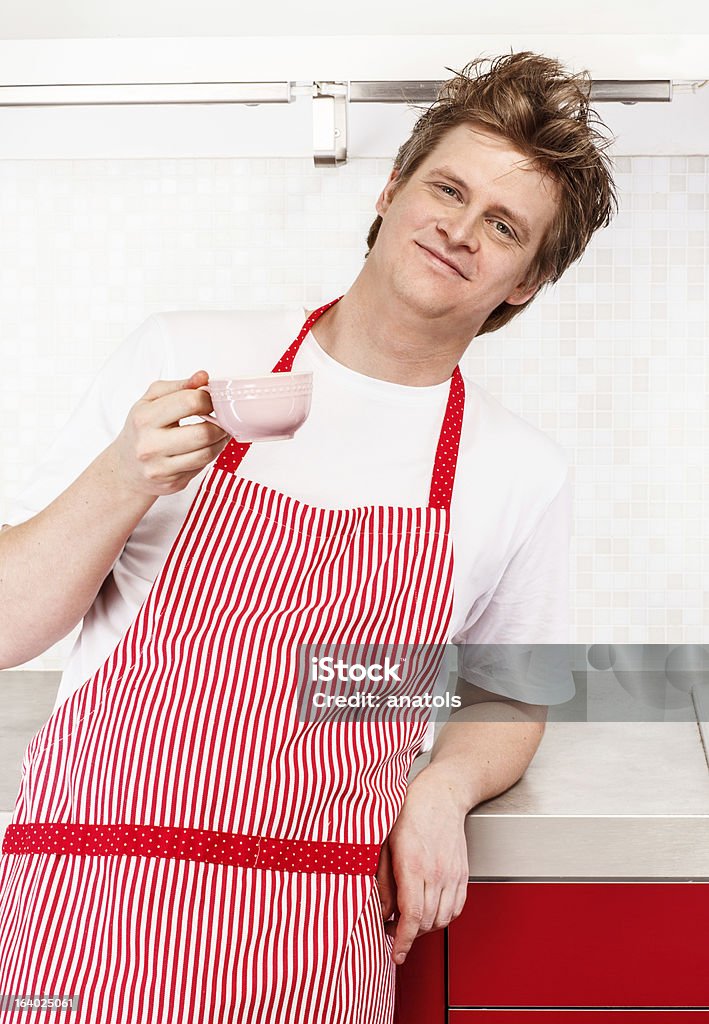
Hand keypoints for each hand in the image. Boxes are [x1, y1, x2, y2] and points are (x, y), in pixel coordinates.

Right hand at [110, 371, 228, 496]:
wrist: (126, 469)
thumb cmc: (140, 429)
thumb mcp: (150, 401)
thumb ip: (178, 386)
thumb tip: (203, 377)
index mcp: (144, 418)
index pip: (190, 402)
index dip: (208, 399)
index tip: (211, 400)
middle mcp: (150, 445)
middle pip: (203, 433)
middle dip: (219, 424)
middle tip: (221, 419)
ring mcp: (161, 468)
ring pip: (207, 453)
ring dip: (220, 441)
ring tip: (218, 432)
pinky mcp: (173, 483)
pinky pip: (203, 467)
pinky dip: (210, 455)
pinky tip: (206, 446)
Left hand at [375, 770, 469, 965]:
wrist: (443, 794)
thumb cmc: (409, 811)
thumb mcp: (384, 842)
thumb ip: (381, 879)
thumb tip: (381, 911)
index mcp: (413, 863)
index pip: (411, 915)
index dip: (403, 940)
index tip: (397, 954)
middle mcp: (436, 872)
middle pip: (426, 922)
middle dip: (409, 934)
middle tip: (393, 929)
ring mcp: (452, 874)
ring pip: (442, 919)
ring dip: (426, 927)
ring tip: (410, 919)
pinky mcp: (462, 874)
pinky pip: (456, 908)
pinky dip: (443, 917)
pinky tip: (429, 910)